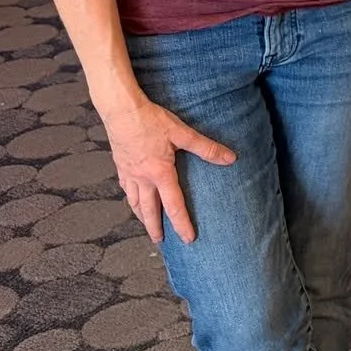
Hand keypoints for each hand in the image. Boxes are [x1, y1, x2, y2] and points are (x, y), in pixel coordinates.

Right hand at [95, 94, 235, 243]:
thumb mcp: (182, 133)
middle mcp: (142, 178)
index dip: (182, 223)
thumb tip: (230, 158)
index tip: (188, 239)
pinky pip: (126, 188)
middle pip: (149, 210)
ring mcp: (129, 173)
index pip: (174, 205)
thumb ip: (206, 148)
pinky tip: (133, 198)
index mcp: (159, 173)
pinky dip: (131, 198)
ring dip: (142, 216)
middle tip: (160, 241)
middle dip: (155, 227)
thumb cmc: (151, 120)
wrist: (120, 110)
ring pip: (134, 202)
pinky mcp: (120, 165)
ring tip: (147, 225)